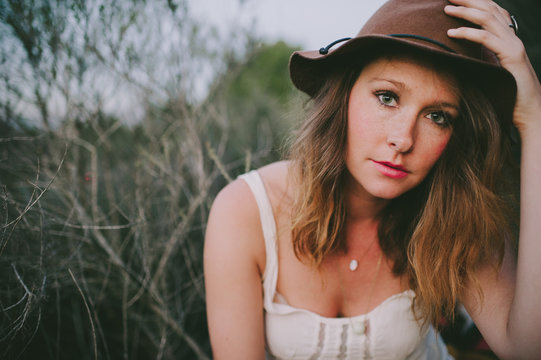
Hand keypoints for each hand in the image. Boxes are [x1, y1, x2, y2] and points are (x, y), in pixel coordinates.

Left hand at [444, 0, 540, 136]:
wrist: (529, 110)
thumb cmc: (507, 93)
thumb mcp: (490, 69)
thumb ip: (480, 57)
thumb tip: (458, 53)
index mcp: (507, 38)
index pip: (492, 11)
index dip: (475, 2)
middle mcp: (512, 37)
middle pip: (489, 8)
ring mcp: (513, 44)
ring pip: (488, 19)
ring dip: (465, 12)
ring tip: (447, 8)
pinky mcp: (511, 56)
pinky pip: (487, 39)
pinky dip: (467, 33)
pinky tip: (451, 33)